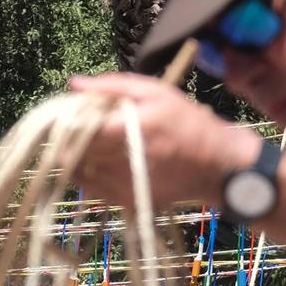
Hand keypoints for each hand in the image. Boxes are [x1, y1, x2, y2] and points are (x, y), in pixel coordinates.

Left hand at [67, 72, 259, 209]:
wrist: (218, 166)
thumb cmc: (188, 122)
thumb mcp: (157, 92)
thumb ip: (113, 86)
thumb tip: (73, 84)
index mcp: (135, 128)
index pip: (81, 129)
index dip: (66, 121)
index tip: (66, 113)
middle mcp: (127, 161)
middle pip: (75, 151)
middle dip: (70, 137)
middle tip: (77, 126)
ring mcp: (125, 186)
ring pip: (79, 170)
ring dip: (78, 155)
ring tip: (95, 143)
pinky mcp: (127, 201)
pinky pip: (90, 187)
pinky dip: (89, 172)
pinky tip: (104, 160)